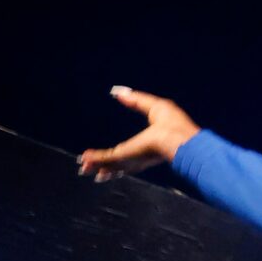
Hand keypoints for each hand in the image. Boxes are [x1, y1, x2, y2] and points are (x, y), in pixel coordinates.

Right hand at [78, 86, 199, 181]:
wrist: (177, 140)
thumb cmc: (173, 124)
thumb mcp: (153, 106)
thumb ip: (136, 100)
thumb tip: (120, 92)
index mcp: (149, 145)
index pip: (131, 153)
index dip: (119, 156)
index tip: (109, 160)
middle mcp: (139, 156)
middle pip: (118, 164)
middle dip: (104, 166)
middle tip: (90, 169)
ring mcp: (131, 158)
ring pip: (110, 164)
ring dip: (96, 164)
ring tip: (84, 168)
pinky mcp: (125, 156)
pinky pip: (106, 158)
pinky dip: (95, 158)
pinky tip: (84, 160)